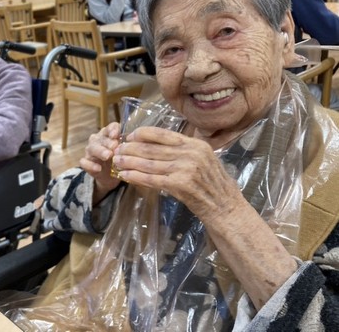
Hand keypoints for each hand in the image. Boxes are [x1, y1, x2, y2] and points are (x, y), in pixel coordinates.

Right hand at [79, 122, 121, 204]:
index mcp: (108, 134)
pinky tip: (98, 169)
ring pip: (92, 148)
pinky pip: (84, 162)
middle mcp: (97, 140)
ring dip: (100, 151)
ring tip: (107, 156)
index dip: (113, 130)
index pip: (110, 127)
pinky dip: (90, 165)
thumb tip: (134, 142)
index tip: (116, 135)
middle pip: (101, 138)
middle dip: (108, 142)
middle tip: (114, 146)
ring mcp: (90, 151)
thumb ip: (127, 145)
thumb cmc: (118, 158)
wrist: (110, 176)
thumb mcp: (125, 151)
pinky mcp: (86, 163)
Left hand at [112, 126, 243, 221]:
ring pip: (149, 163)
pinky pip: (151, 179)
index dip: (143, 134)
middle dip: (131, 149)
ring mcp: (186, 169)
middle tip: (116, 150)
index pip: (163, 134)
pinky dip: (135, 176)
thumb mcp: (204, 160)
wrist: (225, 208)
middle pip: (152, 148)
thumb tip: (158, 144)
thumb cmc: (214, 185)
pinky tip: (125, 175)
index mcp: (195, 144)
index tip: (129, 136)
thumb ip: (185, 151)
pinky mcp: (180, 185)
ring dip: (129, 162)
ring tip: (116, 162)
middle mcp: (191, 154)